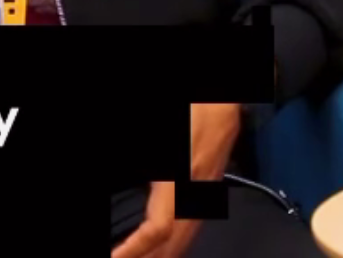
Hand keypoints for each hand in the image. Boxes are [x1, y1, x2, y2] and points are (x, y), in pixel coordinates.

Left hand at [111, 104, 240, 257]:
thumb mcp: (174, 137)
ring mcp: (204, 193)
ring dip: (161, 256)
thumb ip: (157, 176)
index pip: (159, 229)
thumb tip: (146, 183)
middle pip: (173, 244)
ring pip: (184, 240)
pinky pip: (191, 228)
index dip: (136, 249)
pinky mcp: (208, 190)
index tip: (116, 257)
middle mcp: (195, 192)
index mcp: (180, 178)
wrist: (225, 100)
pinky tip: (163, 250)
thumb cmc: (196, 109)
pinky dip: (174, 247)